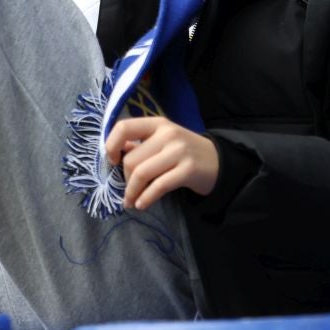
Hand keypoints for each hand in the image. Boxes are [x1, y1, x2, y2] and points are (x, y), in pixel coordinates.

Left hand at [105, 116, 220, 210]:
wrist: (218, 162)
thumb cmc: (183, 152)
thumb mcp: (162, 142)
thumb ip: (140, 145)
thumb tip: (114, 152)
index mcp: (157, 124)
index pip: (125, 127)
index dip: (111, 145)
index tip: (112, 161)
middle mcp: (167, 134)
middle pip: (132, 159)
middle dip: (125, 180)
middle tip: (128, 191)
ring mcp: (179, 151)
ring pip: (142, 173)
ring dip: (132, 192)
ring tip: (130, 201)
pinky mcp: (187, 170)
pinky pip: (158, 186)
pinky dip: (145, 198)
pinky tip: (142, 205)